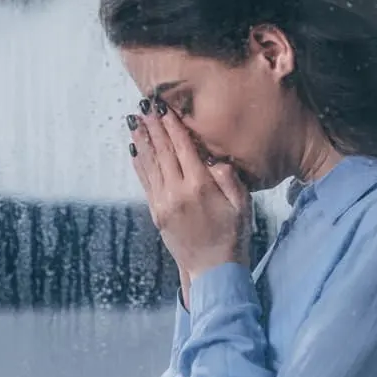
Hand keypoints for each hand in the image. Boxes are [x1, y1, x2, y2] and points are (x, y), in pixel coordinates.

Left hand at [126, 100, 251, 282]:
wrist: (212, 270)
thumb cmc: (232, 236)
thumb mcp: (241, 205)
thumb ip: (228, 178)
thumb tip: (213, 158)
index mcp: (199, 186)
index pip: (183, 148)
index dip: (173, 126)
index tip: (164, 108)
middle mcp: (177, 192)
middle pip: (162, 152)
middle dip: (153, 127)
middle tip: (144, 106)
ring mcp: (163, 203)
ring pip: (150, 165)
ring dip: (142, 140)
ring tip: (134, 120)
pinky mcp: (156, 213)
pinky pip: (145, 182)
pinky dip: (139, 163)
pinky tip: (135, 149)